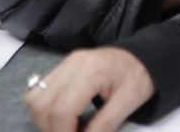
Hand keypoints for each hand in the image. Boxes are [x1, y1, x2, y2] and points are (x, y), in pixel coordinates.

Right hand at [25, 47, 153, 131]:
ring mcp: (65, 63)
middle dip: (52, 129)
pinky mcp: (62, 66)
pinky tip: (63, 116)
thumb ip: (105, 125)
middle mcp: (72, 64)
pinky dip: (45, 109)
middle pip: (42, 105)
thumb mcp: (130, 101)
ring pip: (34, 99)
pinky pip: (38, 91)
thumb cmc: (140, 75)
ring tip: (68, 128)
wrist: (144, 54)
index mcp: (92, 71)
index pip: (62, 110)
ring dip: (45, 120)